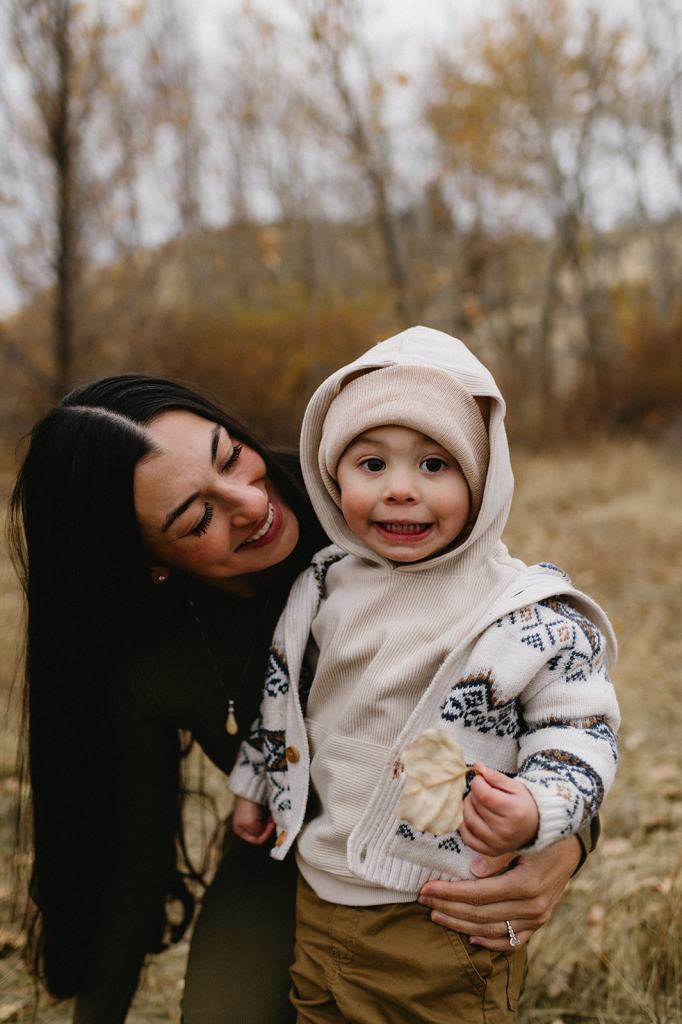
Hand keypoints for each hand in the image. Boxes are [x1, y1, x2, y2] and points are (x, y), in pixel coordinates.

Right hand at [232, 796, 274, 844]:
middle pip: (259, 833)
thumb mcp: (251, 824)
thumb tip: (262, 833)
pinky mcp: (255, 812)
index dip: (264, 836)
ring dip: (268, 824)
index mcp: (240, 830)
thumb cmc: (248, 808)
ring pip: (262, 827)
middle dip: (266, 829)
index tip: (270, 827)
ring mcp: (249, 819)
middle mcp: (244, 826)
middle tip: (272, 822)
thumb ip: (258, 832)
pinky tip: (270, 815)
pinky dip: (267, 819)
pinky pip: (263, 820)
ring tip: (271, 818)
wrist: (249, 792)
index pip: (254, 840)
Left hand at [418, 834, 581, 948]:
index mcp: (526, 885)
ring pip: (491, 930)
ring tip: (437, 915)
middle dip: (448, 908)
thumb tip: (473, 870)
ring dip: (461, 924)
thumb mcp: (521, 838)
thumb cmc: (540, 835)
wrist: (570, 844)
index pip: (478, 894)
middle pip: (481, 914)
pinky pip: (512, 940)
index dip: (450, 893)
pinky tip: (470, 936)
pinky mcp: (539, 923)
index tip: (426, 888)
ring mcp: (537, 918)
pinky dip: (489, 941)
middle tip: (423, 900)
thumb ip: (498, 855)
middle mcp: (533, 907)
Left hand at [459, 762, 538, 855]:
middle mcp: (505, 831)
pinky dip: (465, 826)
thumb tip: (477, 766)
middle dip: (474, 794)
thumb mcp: (514, 786)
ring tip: (476, 802)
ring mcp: (497, 844)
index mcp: (514, 811)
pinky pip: (468, 839)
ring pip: (468, 821)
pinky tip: (473, 817)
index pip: (483, 794)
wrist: (536, 826)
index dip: (477, 783)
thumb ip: (495, 776)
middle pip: (475, 806)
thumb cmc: (524, 803)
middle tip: (481, 791)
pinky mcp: (491, 852)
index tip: (481, 780)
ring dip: (467, 808)